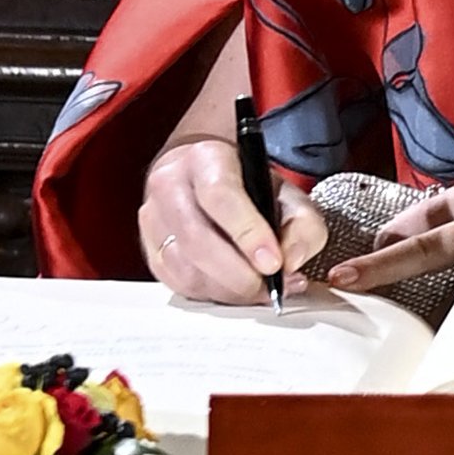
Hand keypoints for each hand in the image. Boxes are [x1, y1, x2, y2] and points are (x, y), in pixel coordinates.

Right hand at [139, 137, 327, 303]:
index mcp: (206, 158)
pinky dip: (211, 296)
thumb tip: (291, 261)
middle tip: (271, 286)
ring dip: (228, 291)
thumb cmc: (248, 186)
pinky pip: (177, 285)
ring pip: (185, 269)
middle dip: (240, 275)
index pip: (220, 196)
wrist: (205, 177)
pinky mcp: (150, 250)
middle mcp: (171, 185)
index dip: (248, 234)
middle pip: (198, 241)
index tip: (274, 263)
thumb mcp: (287, 193)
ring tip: (259, 290)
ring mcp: (153, 219)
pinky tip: (236, 291)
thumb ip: (303, 225)